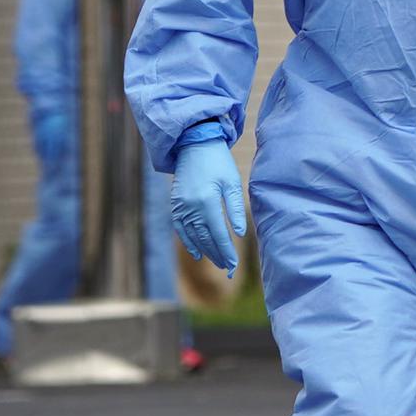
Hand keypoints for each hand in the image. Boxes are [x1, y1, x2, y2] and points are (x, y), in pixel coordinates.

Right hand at [172, 137, 247, 271]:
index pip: (218, 234)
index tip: (234, 265)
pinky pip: (180, 229)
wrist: (194, 146)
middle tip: (229, 269)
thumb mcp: (232, 183)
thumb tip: (239, 233)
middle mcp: (190, 207)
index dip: (226, 251)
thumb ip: (235, 209)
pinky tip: (197, 253)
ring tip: (217, 263)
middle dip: (217, 255)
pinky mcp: (175, 205)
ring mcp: (180, 207)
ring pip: (193, 236)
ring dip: (205, 251)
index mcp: (206, 202)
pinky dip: (188, 242)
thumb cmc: (219, 163)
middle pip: (205, 239)